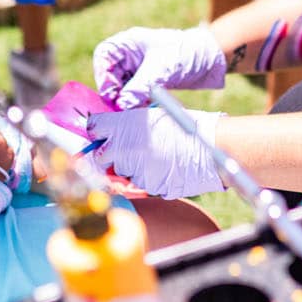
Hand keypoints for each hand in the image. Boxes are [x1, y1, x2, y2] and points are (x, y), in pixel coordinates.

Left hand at [86, 108, 224, 198]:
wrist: (207, 147)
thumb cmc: (183, 126)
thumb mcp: (152, 115)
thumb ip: (128, 124)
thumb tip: (113, 131)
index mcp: (122, 125)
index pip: (94, 128)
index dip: (98, 131)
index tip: (101, 134)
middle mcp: (122, 148)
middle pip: (101, 156)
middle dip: (110, 155)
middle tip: (127, 150)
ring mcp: (132, 170)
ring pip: (121, 172)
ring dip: (130, 167)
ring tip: (154, 157)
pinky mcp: (145, 186)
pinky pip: (139, 183)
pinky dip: (147, 177)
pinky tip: (163, 167)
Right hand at [93, 25, 226, 109]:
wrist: (212, 59)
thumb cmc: (187, 53)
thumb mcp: (162, 68)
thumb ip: (140, 86)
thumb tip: (122, 105)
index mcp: (130, 42)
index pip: (104, 55)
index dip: (102, 73)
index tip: (110, 91)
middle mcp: (131, 55)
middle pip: (110, 73)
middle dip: (113, 90)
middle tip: (120, 107)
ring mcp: (139, 69)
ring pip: (121, 86)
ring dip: (125, 99)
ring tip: (133, 110)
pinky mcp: (148, 82)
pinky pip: (134, 94)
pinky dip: (135, 103)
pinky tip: (142, 110)